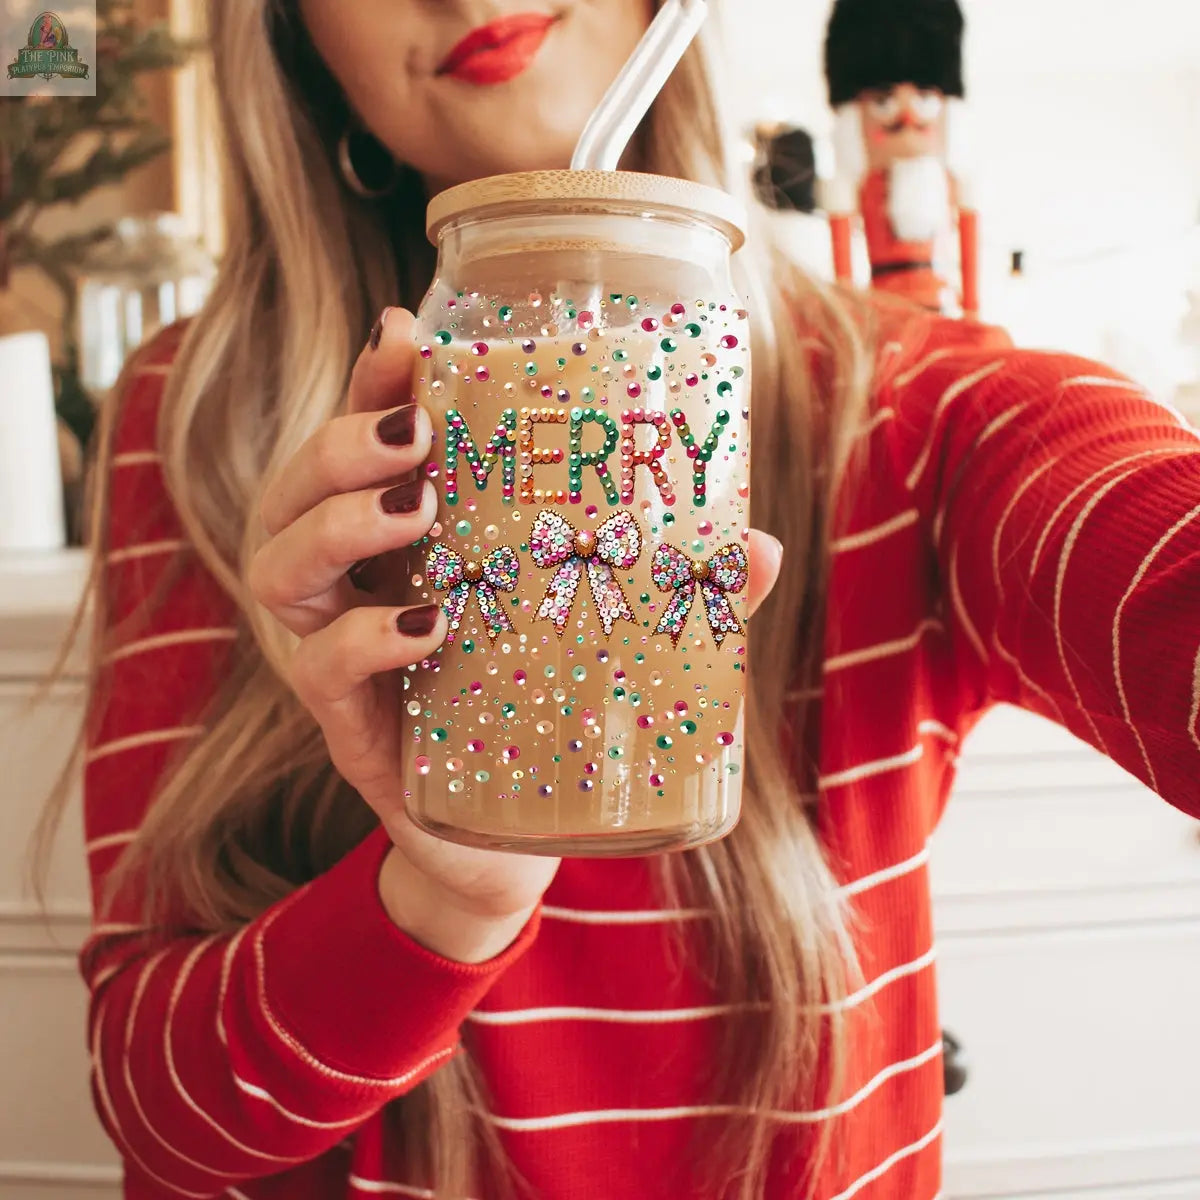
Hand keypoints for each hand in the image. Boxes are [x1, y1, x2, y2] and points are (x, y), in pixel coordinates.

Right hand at [249, 307, 783, 962]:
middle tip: (415, 434)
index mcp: (402, 545)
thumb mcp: (602, 635)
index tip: (405, 334)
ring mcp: (335, 658)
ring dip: (337, 523)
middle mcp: (352, 589)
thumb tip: (760, 547)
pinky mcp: (348, 729)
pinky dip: (366, 638)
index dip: (371, 384)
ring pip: (278, 568)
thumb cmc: (544, 713)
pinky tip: (427, 623)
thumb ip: (672, 592)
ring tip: (415, 507)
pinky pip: (321, 669)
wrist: (509, 843)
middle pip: (292, 490)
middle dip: (341, 444)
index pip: (362, 444)